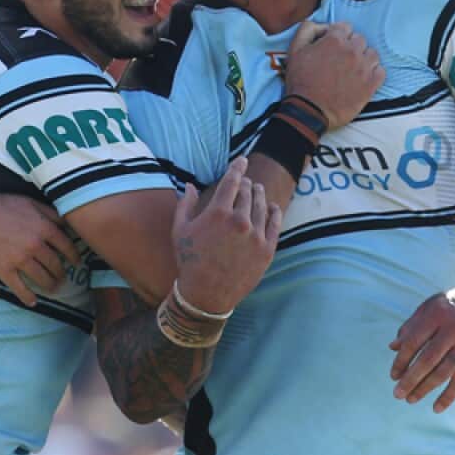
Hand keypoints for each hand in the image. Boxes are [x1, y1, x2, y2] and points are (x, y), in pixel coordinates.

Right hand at [0, 191, 80, 306]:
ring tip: (54, 288)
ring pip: (42, 278)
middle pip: (55, 265)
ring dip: (51, 285)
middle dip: (62, 273)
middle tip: (63, 277)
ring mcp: (19, 259)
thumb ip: (50, 213)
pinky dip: (28, 297)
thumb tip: (67, 222)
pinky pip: (20, 288)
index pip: (66, 246)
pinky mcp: (4, 270)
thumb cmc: (2, 206)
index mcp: (43, 228)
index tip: (77, 262)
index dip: (74, 256)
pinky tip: (33, 302)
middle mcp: (35, 245)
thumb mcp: (30, 202)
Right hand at [172, 157, 282, 313]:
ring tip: (257, 190)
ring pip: (262, 206)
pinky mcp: (266, 250)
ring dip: (259, 194)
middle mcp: (240, 221)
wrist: (206, 294)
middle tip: (245, 181)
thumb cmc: (189, 261)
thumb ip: (185, 204)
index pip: (232, 181)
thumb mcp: (180, 230)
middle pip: (248, 192)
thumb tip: (190, 186)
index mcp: (218, 213)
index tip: (242, 160)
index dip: (238, 167)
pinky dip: (274, 212)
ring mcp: (256, 236)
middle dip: (246, 183)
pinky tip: (272, 207)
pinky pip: (274, 224)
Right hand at [284, 21, 384, 128]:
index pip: (345, 27)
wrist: (309, 111)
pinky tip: (362, 78)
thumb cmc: (300, 82)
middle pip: (359, 39)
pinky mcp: (371, 85)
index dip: (337, 35)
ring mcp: (364, 68)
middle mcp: (352, 51)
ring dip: (363, 59)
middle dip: (350, 46)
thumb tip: (321, 26)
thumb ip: (307, 30)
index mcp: (335, 40)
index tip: (332, 46)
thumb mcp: (294, 50)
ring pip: (372, 54)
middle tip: (339, 60)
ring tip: (352, 69)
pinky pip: (380, 71)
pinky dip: (373, 73)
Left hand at [388, 283, 454, 412]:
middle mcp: (453, 329)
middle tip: (397, 393)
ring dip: (425, 388)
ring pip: (444, 371)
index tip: (393, 375)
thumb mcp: (430, 307)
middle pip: (427, 359)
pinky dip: (449, 396)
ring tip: (411, 399)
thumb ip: (411, 326)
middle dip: (410, 379)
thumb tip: (392, 347)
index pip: (413, 342)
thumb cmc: (453, 307)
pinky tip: (436, 407)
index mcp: (436, 314)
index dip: (401, 361)